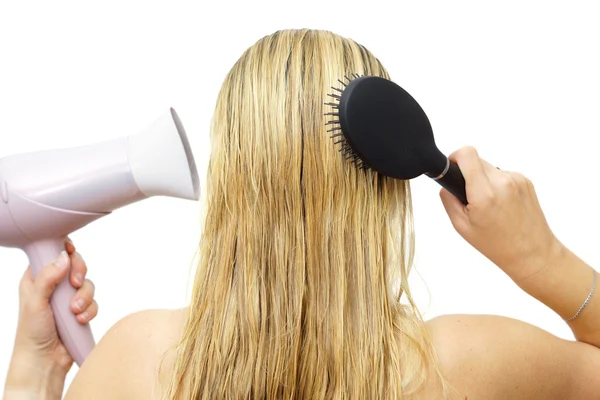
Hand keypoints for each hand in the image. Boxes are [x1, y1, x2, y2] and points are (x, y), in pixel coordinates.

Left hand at [10, 237, 97, 375]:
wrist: (44, 361)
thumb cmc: (31, 333)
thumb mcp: (35, 302)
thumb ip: (48, 278)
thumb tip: (63, 257)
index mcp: (37, 278)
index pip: (53, 253)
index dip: (64, 250)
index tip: (71, 252)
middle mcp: (53, 285)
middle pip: (75, 265)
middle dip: (80, 274)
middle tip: (76, 283)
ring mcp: (67, 298)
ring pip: (87, 284)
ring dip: (85, 297)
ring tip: (75, 311)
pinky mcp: (79, 310)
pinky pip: (93, 302)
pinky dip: (90, 310)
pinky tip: (80, 320)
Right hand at [439, 146, 562, 283]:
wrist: (532, 253)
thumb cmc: (497, 245)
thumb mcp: (462, 226)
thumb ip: (449, 201)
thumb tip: (446, 184)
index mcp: (485, 194)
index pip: (467, 154)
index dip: (454, 157)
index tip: (452, 168)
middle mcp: (503, 182)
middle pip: (476, 160)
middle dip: (468, 174)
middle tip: (470, 196)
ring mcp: (517, 180)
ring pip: (489, 168)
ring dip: (483, 180)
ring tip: (488, 204)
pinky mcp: (526, 181)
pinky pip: (502, 174)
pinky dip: (496, 185)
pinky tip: (500, 204)